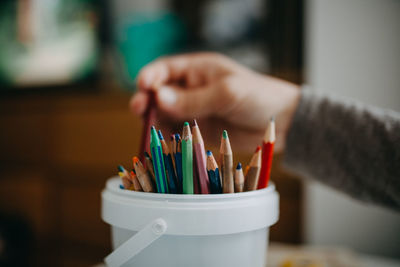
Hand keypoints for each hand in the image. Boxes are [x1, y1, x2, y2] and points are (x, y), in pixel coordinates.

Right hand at [130, 52, 299, 152]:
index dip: (151, 76)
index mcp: (198, 70)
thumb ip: (194, 98)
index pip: (166, 70)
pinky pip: (178, 134)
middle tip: (139, 110)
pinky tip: (164, 143)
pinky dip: (169, 138)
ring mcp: (194, 111)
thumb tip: (159, 98)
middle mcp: (192, 89)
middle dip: (148, 101)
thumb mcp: (226, 93)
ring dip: (155, 122)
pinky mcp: (200, 131)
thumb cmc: (258, 96)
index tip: (142, 86)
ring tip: (150, 130)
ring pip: (166, 116)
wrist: (281, 122)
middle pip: (160, 94)